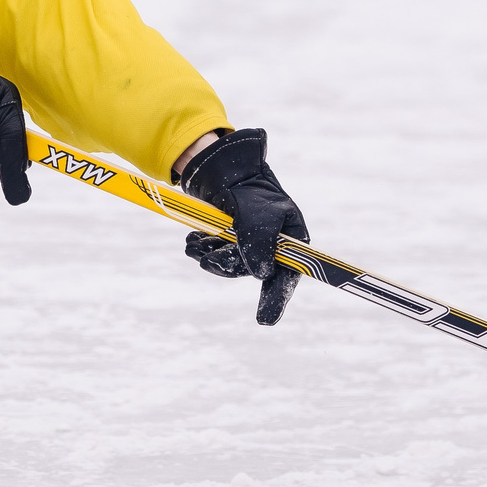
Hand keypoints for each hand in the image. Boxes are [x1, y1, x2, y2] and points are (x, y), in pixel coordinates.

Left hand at [178, 128, 307, 324]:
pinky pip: (219, 255)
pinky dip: (205, 250)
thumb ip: (259, 243)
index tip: (264, 321)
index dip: (276, 299)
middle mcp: (274, 245)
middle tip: (207, 260)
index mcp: (292, 240)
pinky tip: (193, 241)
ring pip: (232, 265)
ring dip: (211, 258)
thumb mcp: (259, 215)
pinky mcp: (232, 239)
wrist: (222, 165)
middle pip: (253, 272)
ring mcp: (252, 243)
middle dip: (227, 266)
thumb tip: (260, 276)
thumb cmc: (249, 189)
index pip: (287, 276)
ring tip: (194, 244)